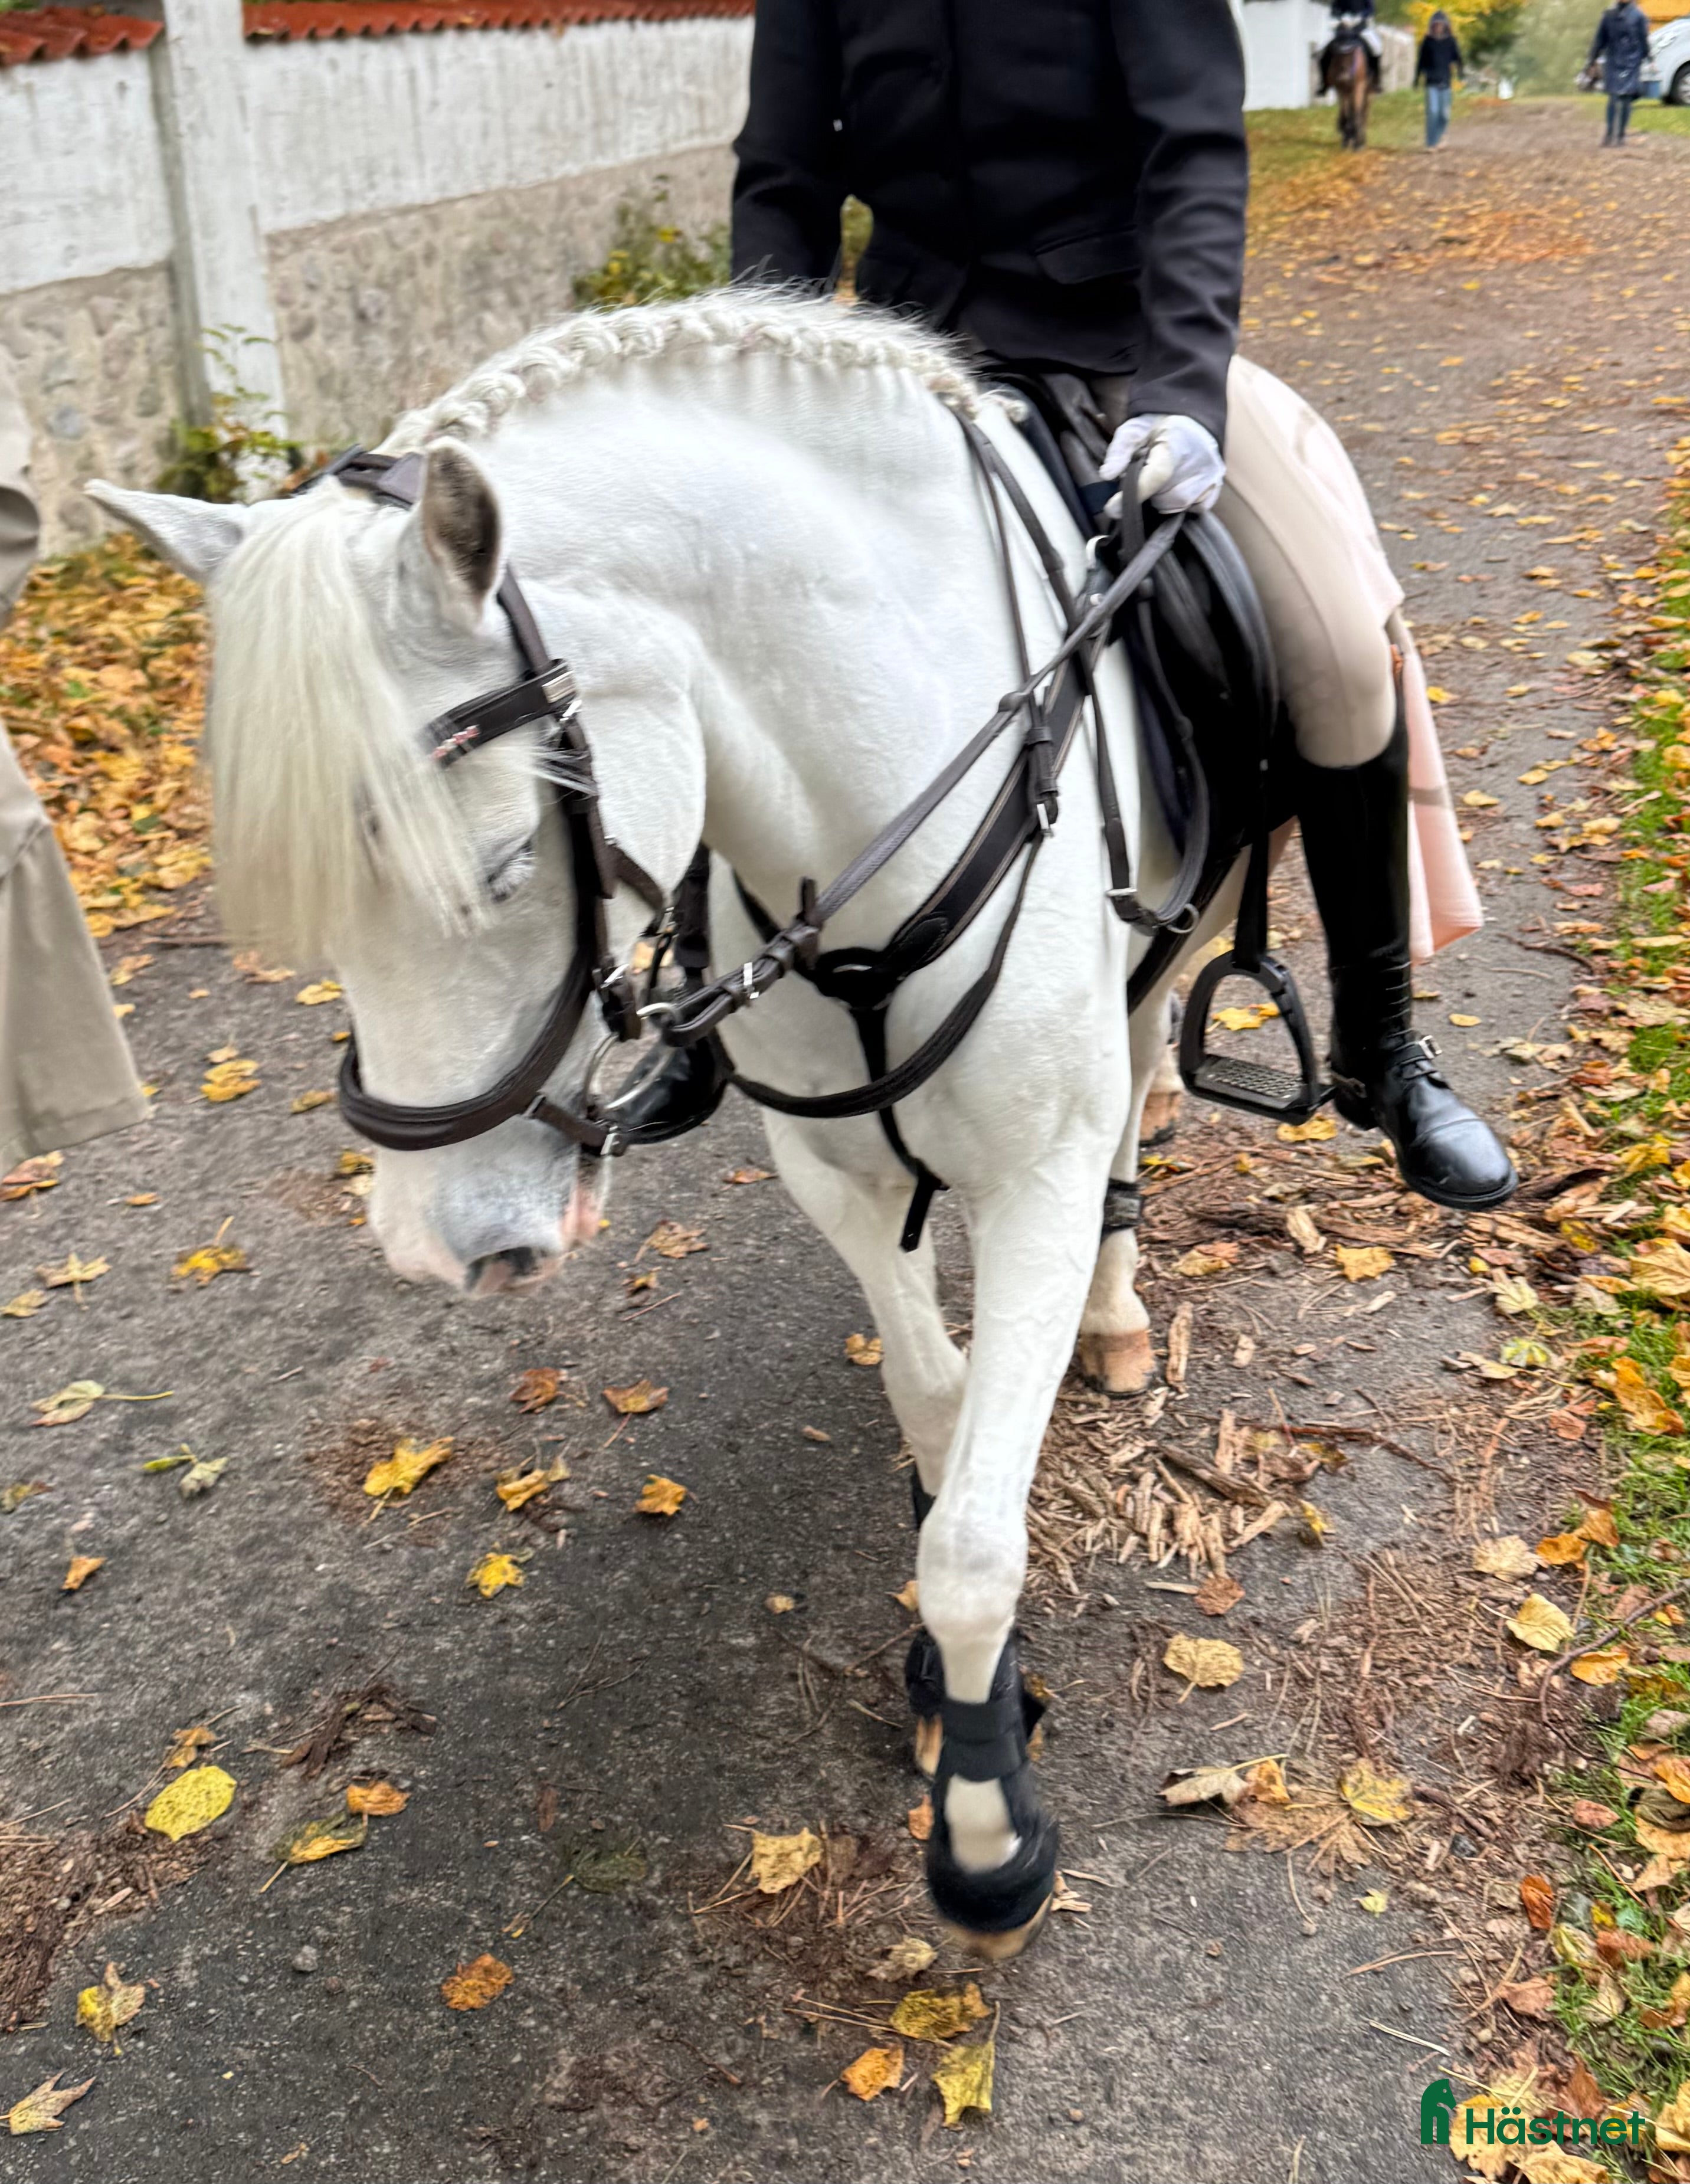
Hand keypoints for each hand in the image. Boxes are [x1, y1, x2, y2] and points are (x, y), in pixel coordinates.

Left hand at [1100, 413, 1225, 514]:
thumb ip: (1119, 451)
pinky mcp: (1216, 485)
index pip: (1157, 475)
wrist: (1191, 419)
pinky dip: (1183, 502)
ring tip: (1163, 479)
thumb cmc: (1158, 427)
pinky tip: (1177, 486)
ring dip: (1164, 499)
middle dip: (1149, 493)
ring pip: (1178, 506)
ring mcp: (1211, 475)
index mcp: (1176, 443)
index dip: (1134, 493)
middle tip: (1147, 476)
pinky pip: (1195, 508)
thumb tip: (1107, 475)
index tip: (1112, 507)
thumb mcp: (1133, 430)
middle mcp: (1199, 461)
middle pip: (1166, 497)